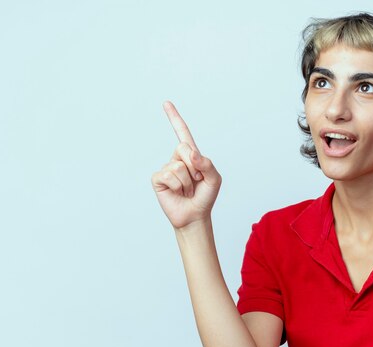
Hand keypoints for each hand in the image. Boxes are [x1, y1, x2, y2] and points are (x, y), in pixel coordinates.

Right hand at [151, 101, 221, 228]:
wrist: (195, 216)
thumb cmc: (205, 197)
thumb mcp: (214, 179)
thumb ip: (207, 164)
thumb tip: (191, 154)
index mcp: (191, 156)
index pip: (182, 133)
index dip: (174, 118)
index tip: (166, 103)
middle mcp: (177, 159)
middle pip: (183, 148)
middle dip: (194, 167)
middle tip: (196, 182)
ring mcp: (166, 168)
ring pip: (178, 166)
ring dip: (187, 181)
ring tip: (188, 190)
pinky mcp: (158, 179)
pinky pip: (168, 175)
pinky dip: (177, 186)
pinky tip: (178, 192)